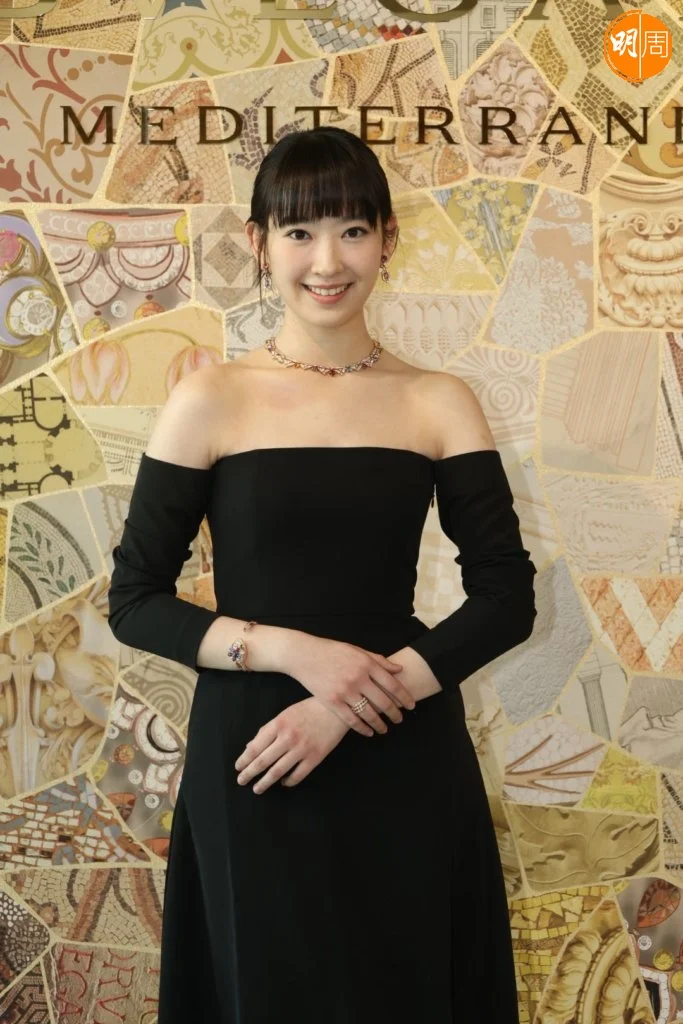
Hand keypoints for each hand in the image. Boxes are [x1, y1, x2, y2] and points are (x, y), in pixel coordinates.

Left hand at [234, 697, 351, 793]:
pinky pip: (298, 775)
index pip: (256, 747)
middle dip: (249, 773)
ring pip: (278, 771)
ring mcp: (302, 749)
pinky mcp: (315, 758)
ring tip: (258, 788)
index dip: (244, 759)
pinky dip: (288, 782)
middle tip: (242, 781)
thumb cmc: (308, 710)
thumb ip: (267, 730)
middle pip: (263, 761)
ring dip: (265, 782)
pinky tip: (283, 783)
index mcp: (278, 725)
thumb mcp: (285, 714)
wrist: (336, 710)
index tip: (238, 767)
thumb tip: (250, 747)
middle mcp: (288, 738)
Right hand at [282, 633, 415, 736]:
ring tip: (385, 729)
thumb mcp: (358, 650)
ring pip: (369, 714)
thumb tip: (399, 669)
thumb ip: (379, 660)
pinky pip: (352, 720)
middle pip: (384, 701)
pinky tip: (369, 732)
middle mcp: (358, 678)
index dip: (404, 697)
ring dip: (380, 724)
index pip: (392, 684)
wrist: (304, 655)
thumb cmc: (332, 651)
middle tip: (400, 720)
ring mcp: (345, 691)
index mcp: (367, 664)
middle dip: (395, 714)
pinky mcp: (332, 702)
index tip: (411, 705)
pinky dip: (363, 728)